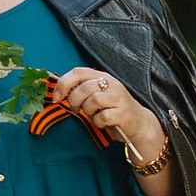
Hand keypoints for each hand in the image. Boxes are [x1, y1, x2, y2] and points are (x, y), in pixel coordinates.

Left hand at [50, 68, 175, 195]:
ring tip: (94, 115)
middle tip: (77, 109)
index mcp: (103, 76)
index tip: (56, 97)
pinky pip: (102, 117)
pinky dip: (98, 122)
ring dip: (88, 112)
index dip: (64, 84)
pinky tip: (104, 122)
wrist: (139, 123)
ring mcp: (119, 98)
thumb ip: (82, 89)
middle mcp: (112, 84)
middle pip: (84, 88)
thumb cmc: (113, 109)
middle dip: (75, 101)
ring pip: (93, 101)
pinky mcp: (123, 113)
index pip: (78, 72)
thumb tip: (58, 91)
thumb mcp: (98, 94)